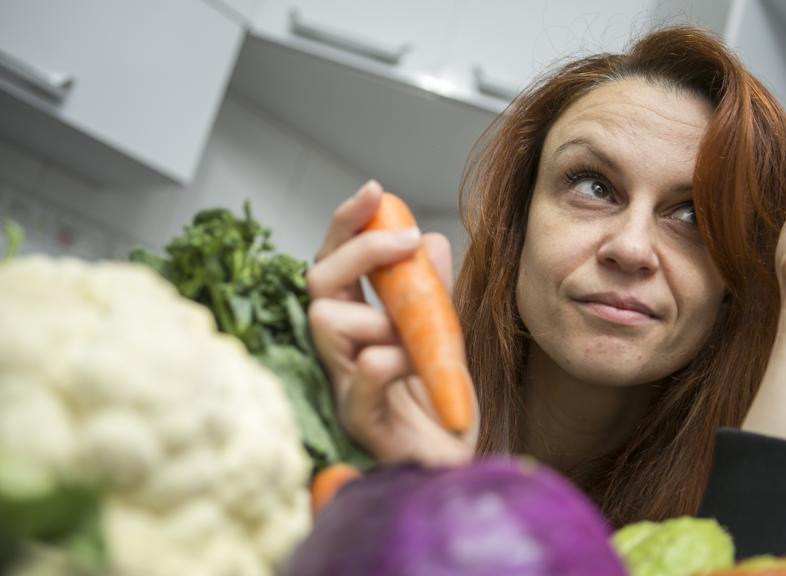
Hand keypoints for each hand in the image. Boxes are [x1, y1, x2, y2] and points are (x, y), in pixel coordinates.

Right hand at [306, 180, 478, 466]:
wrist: (456, 466)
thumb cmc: (441, 405)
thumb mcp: (445, 335)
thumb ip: (434, 291)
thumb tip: (431, 238)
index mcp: (359, 325)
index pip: (336, 264)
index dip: (347, 224)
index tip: (374, 190)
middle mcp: (341, 351)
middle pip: (318, 282)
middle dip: (358, 250)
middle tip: (404, 240)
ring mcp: (345, 385)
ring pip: (330, 322)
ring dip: (383, 315)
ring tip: (419, 340)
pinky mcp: (360, 422)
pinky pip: (360, 378)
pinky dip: (388, 360)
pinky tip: (414, 362)